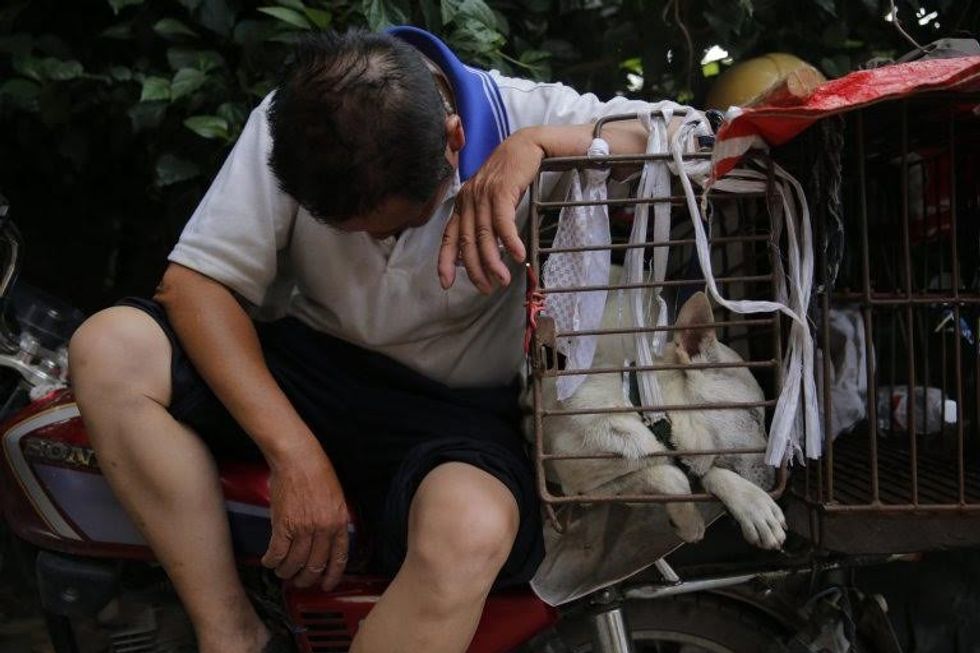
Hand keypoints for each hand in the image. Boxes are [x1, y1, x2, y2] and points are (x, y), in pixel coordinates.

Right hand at [261, 443, 349, 590]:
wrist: (298, 458)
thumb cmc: (317, 472)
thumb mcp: (336, 497)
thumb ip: (333, 520)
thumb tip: (327, 539)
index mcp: (339, 522)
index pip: (338, 558)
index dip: (332, 576)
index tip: (326, 584)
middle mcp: (322, 529)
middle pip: (315, 565)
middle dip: (306, 579)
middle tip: (300, 581)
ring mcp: (302, 528)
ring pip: (294, 563)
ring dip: (287, 572)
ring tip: (283, 573)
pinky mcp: (283, 525)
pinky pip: (277, 553)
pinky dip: (271, 561)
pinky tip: (269, 562)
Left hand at [437, 128, 543, 292]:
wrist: (527, 145)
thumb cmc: (510, 174)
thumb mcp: (491, 198)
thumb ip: (482, 220)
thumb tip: (484, 250)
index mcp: (463, 203)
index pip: (449, 237)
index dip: (445, 261)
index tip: (445, 283)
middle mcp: (469, 199)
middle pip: (467, 242)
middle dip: (475, 269)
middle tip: (487, 288)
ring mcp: (483, 194)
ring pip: (485, 236)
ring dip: (494, 262)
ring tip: (503, 280)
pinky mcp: (502, 190)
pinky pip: (503, 222)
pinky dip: (510, 242)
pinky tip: (518, 256)